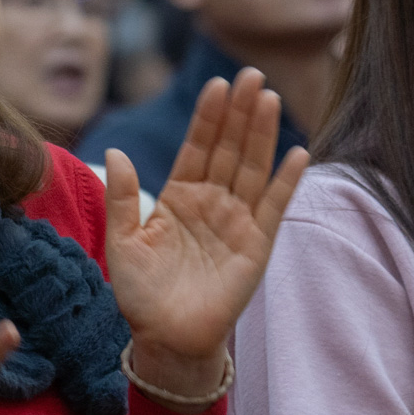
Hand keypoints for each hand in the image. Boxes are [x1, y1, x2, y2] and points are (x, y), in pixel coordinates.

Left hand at [105, 68, 307, 409]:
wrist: (167, 340)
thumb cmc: (142, 294)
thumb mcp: (122, 243)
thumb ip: (123, 198)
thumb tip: (116, 153)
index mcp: (180, 197)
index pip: (198, 147)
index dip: (208, 117)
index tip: (216, 84)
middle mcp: (212, 203)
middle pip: (229, 148)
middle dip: (239, 112)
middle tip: (251, 75)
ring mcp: (237, 221)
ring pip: (252, 168)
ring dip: (261, 134)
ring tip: (268, 98)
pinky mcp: (257, 245)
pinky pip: (274, 207)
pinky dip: (285, 181)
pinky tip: (297, 152)